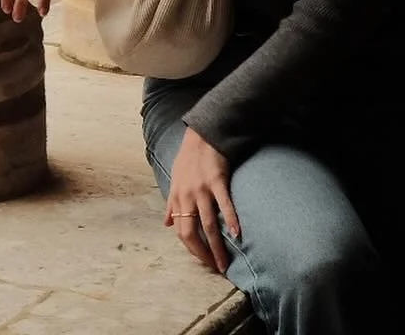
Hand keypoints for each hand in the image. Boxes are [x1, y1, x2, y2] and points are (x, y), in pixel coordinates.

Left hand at [164, 127, 240, 273]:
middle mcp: (187, 195)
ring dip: (216, 247)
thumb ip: (172, 204)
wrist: (201, 135)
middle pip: (191, 232)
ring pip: (208, 225)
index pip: (181, 230)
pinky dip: (230, 220)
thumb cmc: (188, 158)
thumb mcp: (175, 180)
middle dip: (202, 254)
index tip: (202, 260)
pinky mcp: (217, 181)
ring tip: (224, 264)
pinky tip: (237, 234)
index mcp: (177, 196)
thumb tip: (167, 224)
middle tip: (214, 268)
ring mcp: (202, 189)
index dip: (191, 249)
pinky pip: (224, 204)